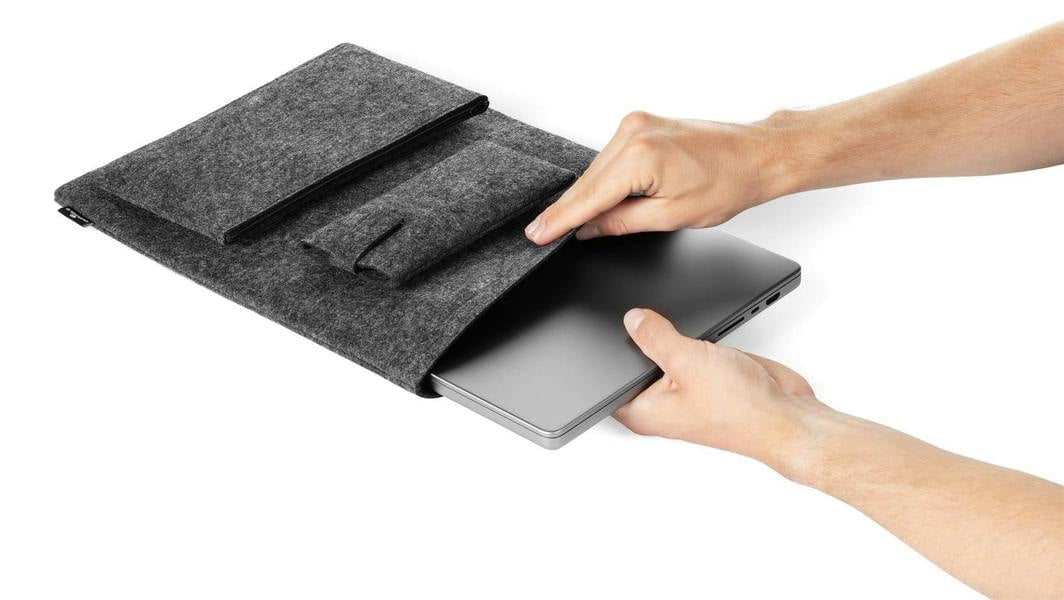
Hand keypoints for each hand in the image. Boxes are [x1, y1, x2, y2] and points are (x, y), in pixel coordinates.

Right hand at [524, 111, 793, 244]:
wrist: (755, 156)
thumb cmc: (728, 183)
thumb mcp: (671, 216)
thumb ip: (621, 222)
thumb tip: (590, 228)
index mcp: (641, 156)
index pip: (589, 197)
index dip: (560, 220)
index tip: (537, 234)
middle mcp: (634, 132)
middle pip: (587, 182)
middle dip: (568, 210)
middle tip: (541, 234)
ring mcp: (636, 124)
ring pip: (596, 171)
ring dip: (588, 196)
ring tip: (573, 222)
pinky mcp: (640, 124)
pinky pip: (608, 158)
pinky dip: (603, 180)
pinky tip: (599, 198)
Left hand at [613, 307, 828, 475]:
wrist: (785, 415)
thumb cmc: (740, 410)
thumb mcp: (686, 361)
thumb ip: (655, 337)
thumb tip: (633, 319)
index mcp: (643, 411)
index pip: (607, 381)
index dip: (606, 354)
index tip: (607, 328)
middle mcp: (662, 404)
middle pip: (636, 361)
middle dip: (641, 341)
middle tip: (645, 321)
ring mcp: (685, 390)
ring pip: (666, 354)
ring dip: (673, 340)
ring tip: (685, 334)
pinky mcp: (707, 377)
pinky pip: (691, 351)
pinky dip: (695, 340)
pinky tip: (703, 336)